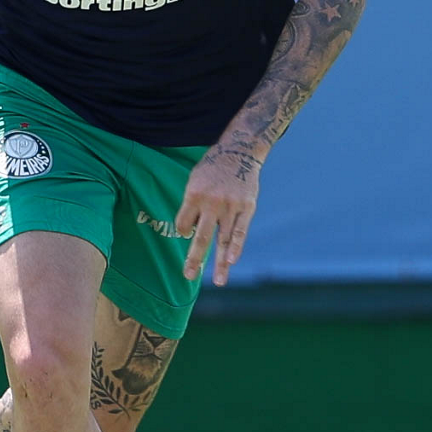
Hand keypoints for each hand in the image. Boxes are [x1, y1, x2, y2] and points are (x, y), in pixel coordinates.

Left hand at [175, 146, 261, 286]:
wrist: (239, 150)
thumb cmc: (211, 168)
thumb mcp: (194, 180)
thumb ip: (191, 205)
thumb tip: (188, 232)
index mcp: (194, 194)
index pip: (183, 224)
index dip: (184, 231)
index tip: (188, 232)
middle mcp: (211, 202)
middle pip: (201, 237)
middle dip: (194, 259)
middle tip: (188, 276)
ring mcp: (231, 206)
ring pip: (224, 239)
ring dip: (221, 262)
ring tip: (219, 281)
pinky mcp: (247, 207)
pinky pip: (241, 231)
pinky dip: (236, 247)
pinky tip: (232, 262)